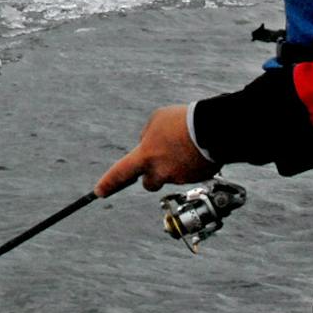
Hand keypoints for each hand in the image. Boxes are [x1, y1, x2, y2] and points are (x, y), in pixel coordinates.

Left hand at [96, 104, 218, 196]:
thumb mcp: (156, 120)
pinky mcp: (196, 179)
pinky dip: (190, 163)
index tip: (99, 191)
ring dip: (175, 164)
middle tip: (159, 161)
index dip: (108, 183)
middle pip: (149, 183)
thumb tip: (148, 143)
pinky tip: (197, 149)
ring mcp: (180, 178)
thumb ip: (147, 135)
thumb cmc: (181, 122)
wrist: (213, 129)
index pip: (120, 173)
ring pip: (172, 176)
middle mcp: (160, 172)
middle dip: (152, 175)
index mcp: (145, 157)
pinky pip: (189, 173)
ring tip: (185, 145)